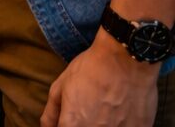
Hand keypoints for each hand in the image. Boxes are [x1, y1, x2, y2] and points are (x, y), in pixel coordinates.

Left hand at [41, 31, 158, 126]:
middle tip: (90, 108)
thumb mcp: (60, 86)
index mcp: (73, 124)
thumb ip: (51, 112)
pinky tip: (121, 111)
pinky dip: (121, 124)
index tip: (70, 117)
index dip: (66, 124)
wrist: (126, 58)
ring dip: (103, 124)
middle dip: (82, 124)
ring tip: (106, 108)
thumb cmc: (91, 69)